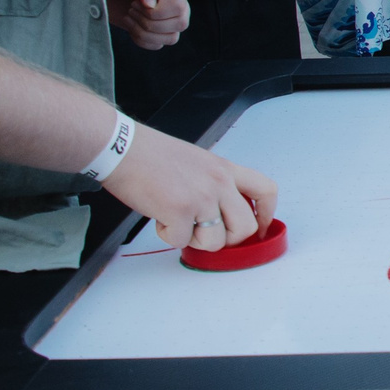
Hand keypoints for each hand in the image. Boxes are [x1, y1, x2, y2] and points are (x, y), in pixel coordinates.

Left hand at [98, 0, 189, 49]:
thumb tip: (152, 4)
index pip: (178, 6)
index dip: (158, 12)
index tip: (134, 2)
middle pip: (181, 23)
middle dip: (151, 22)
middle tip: (131, 8)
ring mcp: (165, 15)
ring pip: (171, 38)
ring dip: (145, 32)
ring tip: (129, 16)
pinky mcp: (153, 29)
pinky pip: (158, 45)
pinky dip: (141, 40)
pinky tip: (129, 25)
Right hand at [103, 125, 278, 251]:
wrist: (122, 147)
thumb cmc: (152, 154)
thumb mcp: (198, 162)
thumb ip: (215, 184)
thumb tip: (221, 213)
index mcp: (225, 169)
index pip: (266, 191)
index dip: (267, 215)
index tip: (259, 227)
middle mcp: (219, 182)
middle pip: (245, 228)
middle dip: (226, 239)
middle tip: (205, 233)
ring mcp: (201, 197)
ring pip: (216, 242)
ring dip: (194, 240)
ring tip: (177, 221)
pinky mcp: (179, 211)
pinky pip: (182, 241)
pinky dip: (168, 236)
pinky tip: (159, 217)